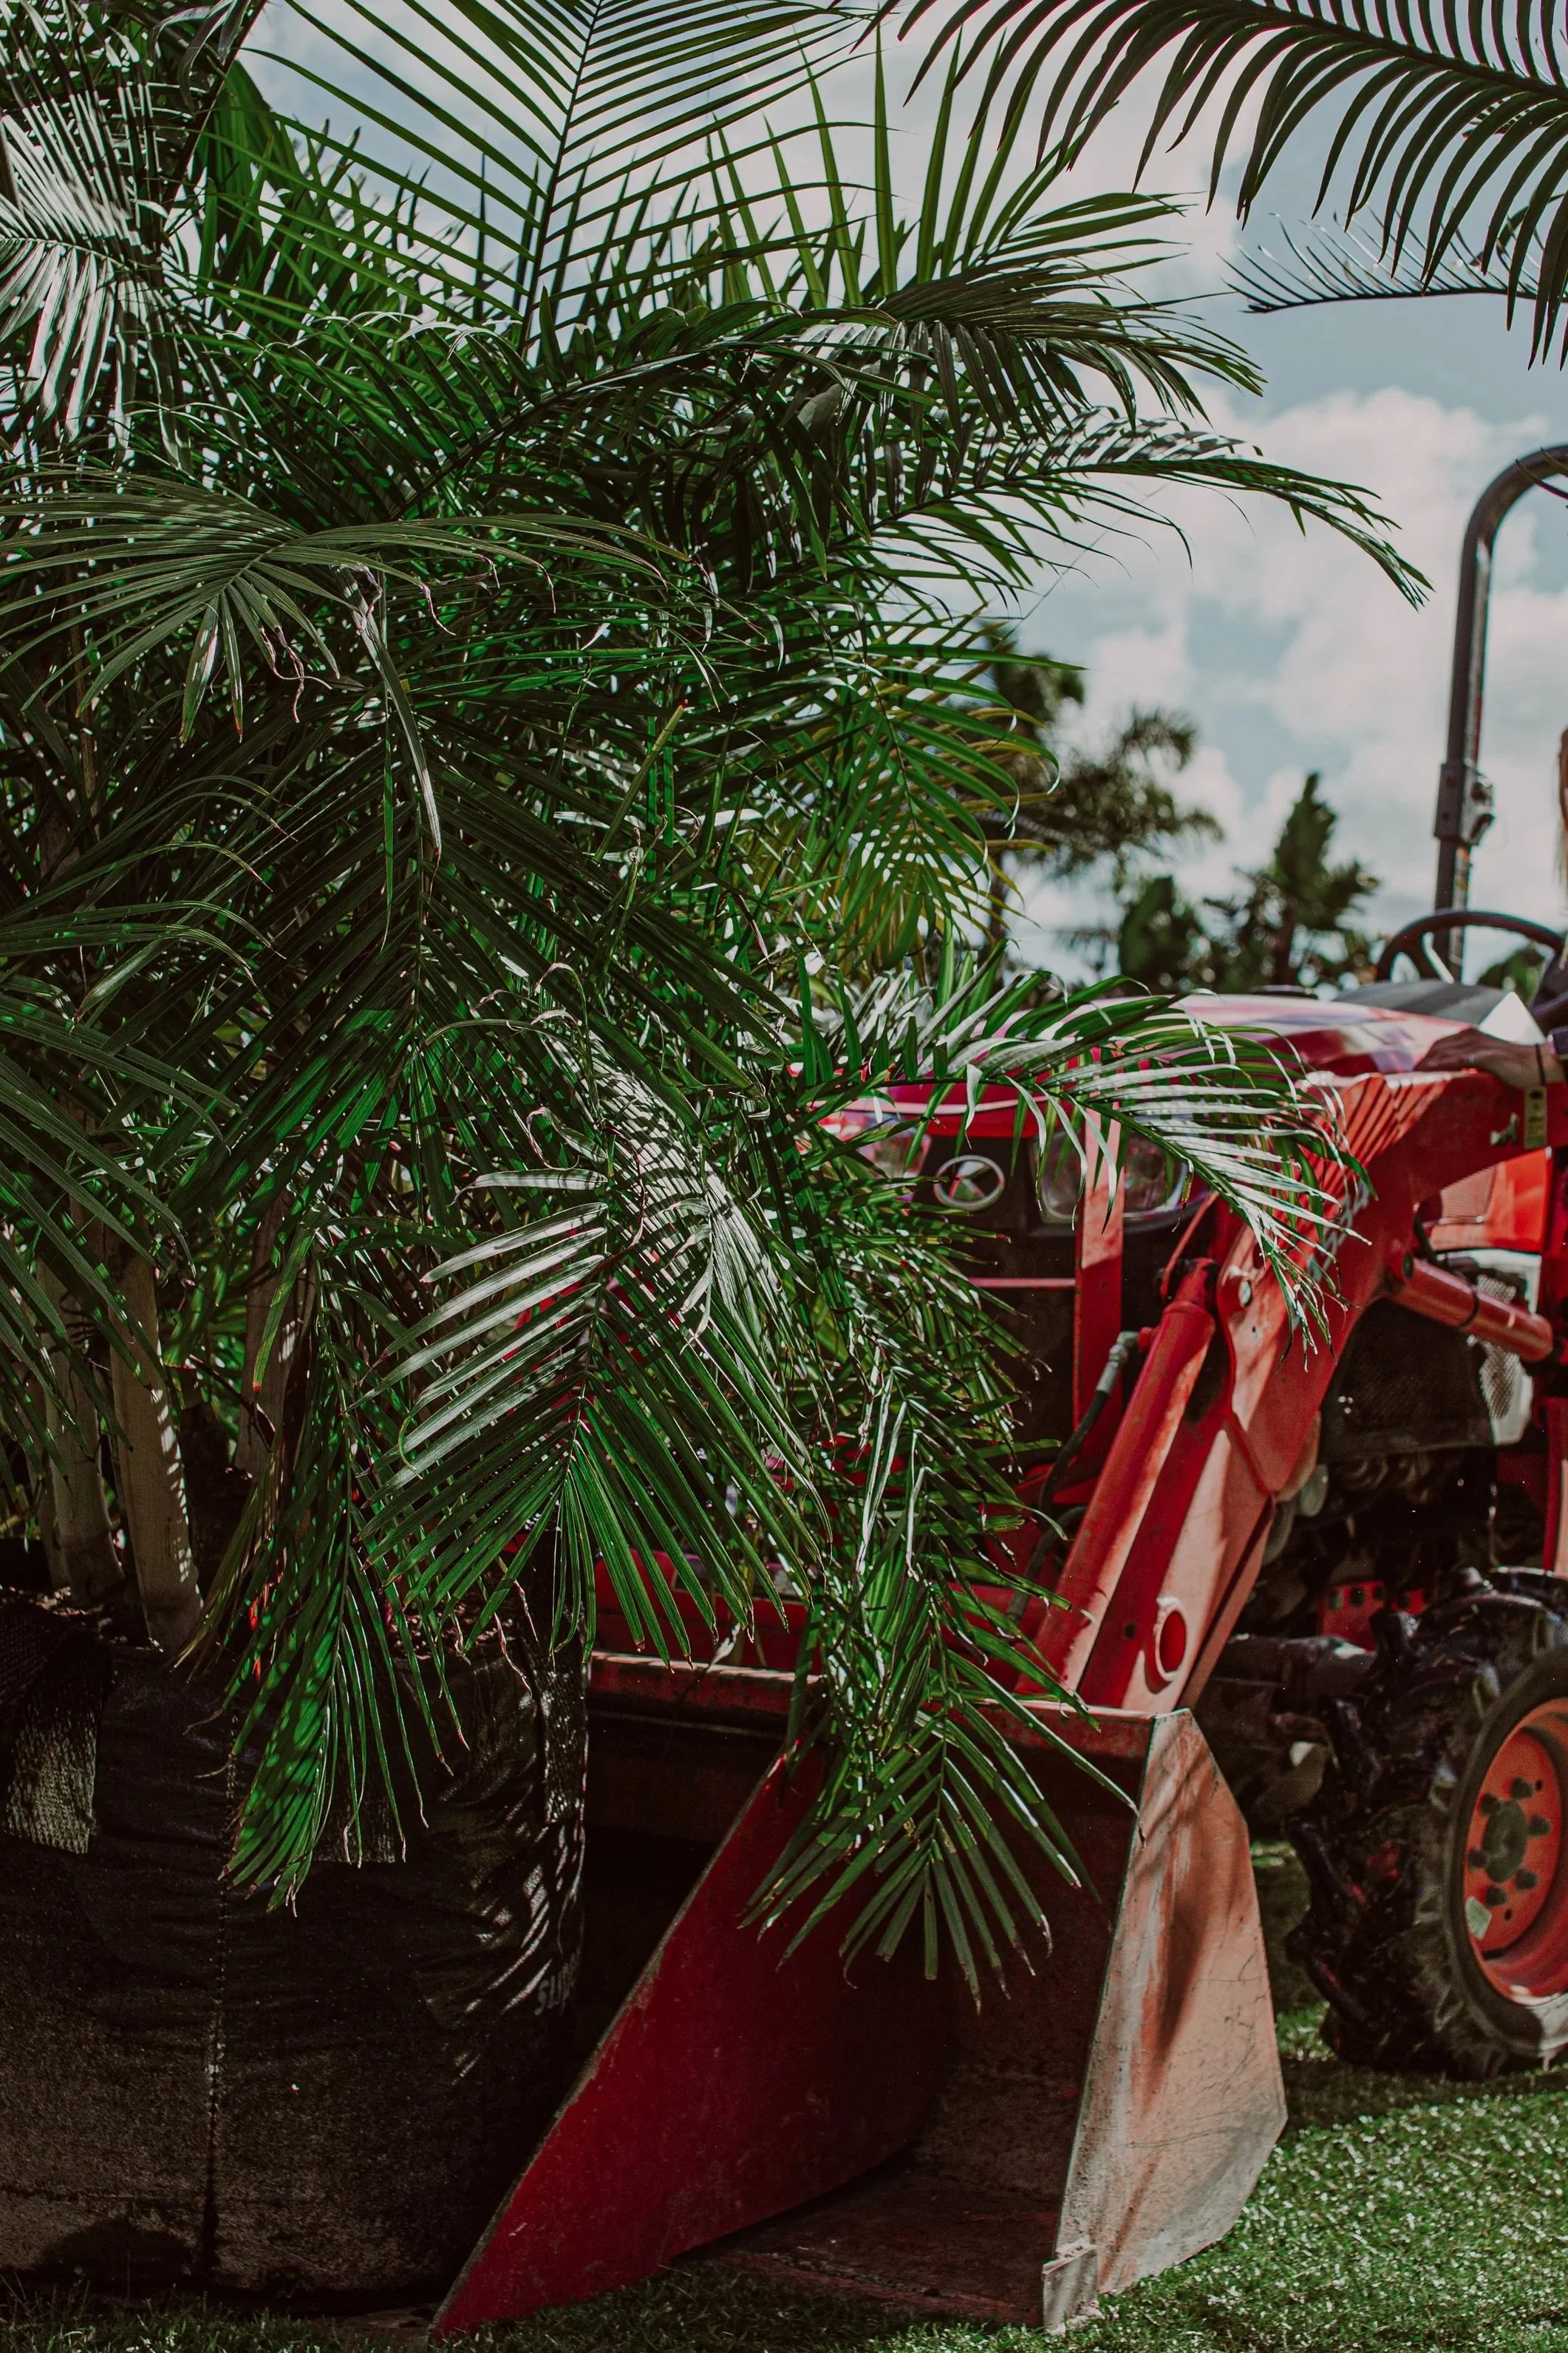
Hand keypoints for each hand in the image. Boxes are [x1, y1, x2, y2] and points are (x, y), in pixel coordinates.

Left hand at [1417, 1029, 1562, 1088]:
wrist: (1536, 1063)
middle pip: (1437, 1048)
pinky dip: (1442, 1066)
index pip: (1439, 1046)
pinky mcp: (1485, 1056)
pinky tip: (1430, 1074)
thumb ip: (1469, 1064)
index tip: (1412, 1071)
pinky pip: (1458, 1061)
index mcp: (1470, 1036)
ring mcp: (1478, 1045)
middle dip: (1421, 1063)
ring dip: (1426, 1065)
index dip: (1425, 1058)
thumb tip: (1452, 1077)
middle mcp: (1471, 1037)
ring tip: (1411, 1078)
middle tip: (1406, 1078)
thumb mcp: (1486, 1061)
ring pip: (1444, 1053)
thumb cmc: (1512, 1064)